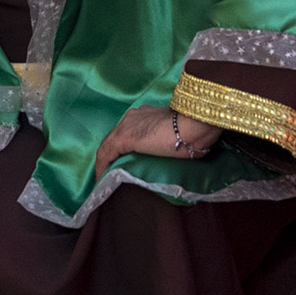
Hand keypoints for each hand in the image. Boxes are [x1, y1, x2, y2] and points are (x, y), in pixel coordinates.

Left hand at [93, 103, 218, 169]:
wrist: (195, 123)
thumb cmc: (194, 131)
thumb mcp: (179, 137)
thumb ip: (170, 142)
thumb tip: (174, 154)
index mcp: (147, 115)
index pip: (130, 132)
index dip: (124, 148)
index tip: (124, 162)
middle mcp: (134, 117)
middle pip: (116, 138)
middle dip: (113, 156)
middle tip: (112, 172)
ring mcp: (127, 126)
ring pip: (108, 145)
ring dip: (106, 162)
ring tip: (105, 178)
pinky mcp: (123, 137)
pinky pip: (105, 153)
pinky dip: (101, 167)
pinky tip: (101, 179)